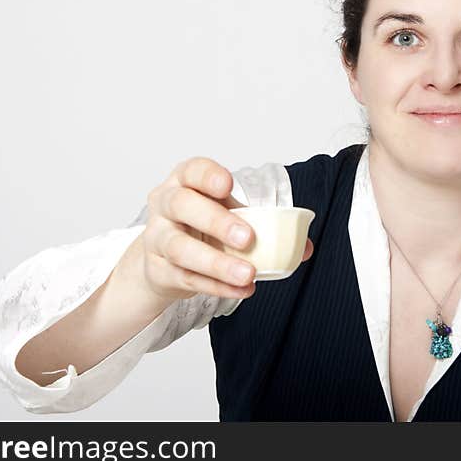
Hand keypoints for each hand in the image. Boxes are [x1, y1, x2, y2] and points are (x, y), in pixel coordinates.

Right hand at [140, 157, 313, 300]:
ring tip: (248, 274)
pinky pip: (187, 278)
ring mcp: (157, 238)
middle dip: (216, 221)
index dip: (208, 176)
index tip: (228, 185)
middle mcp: (166, 205)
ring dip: (217, 262)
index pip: (192, 170)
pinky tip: (241, 290)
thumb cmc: (201, 228)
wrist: (164, 260)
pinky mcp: (157, 270)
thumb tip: (304, 246)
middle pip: (181, 205)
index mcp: (185, 182)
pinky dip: (217, 286)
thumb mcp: (229, 215)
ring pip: (180, 248)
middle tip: (247, 238)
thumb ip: (265, 225)